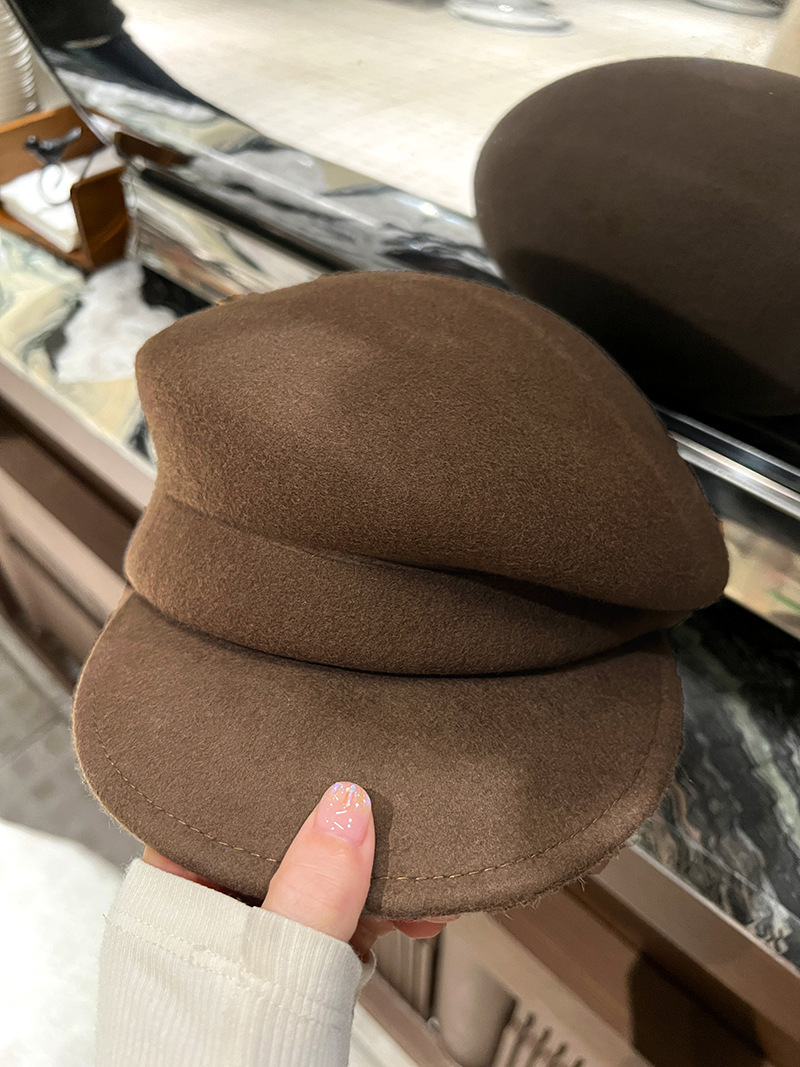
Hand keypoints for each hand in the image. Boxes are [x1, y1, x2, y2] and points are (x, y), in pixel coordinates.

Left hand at [143, 781, 455, 958]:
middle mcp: (209, 916)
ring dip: (377, 882)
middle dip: (352, 839)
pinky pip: (341, 926)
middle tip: (399, 828)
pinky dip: (382, 920)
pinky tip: (414, 916)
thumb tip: (345, 806)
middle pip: (285, 843)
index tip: (340, 766)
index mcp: (173, 896)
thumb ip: (313, 884)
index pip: (225, 807)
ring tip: (420, 883)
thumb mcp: (276, 967)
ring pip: (321, 884)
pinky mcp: (291, 976)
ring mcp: (252, 948)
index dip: (283, 784)